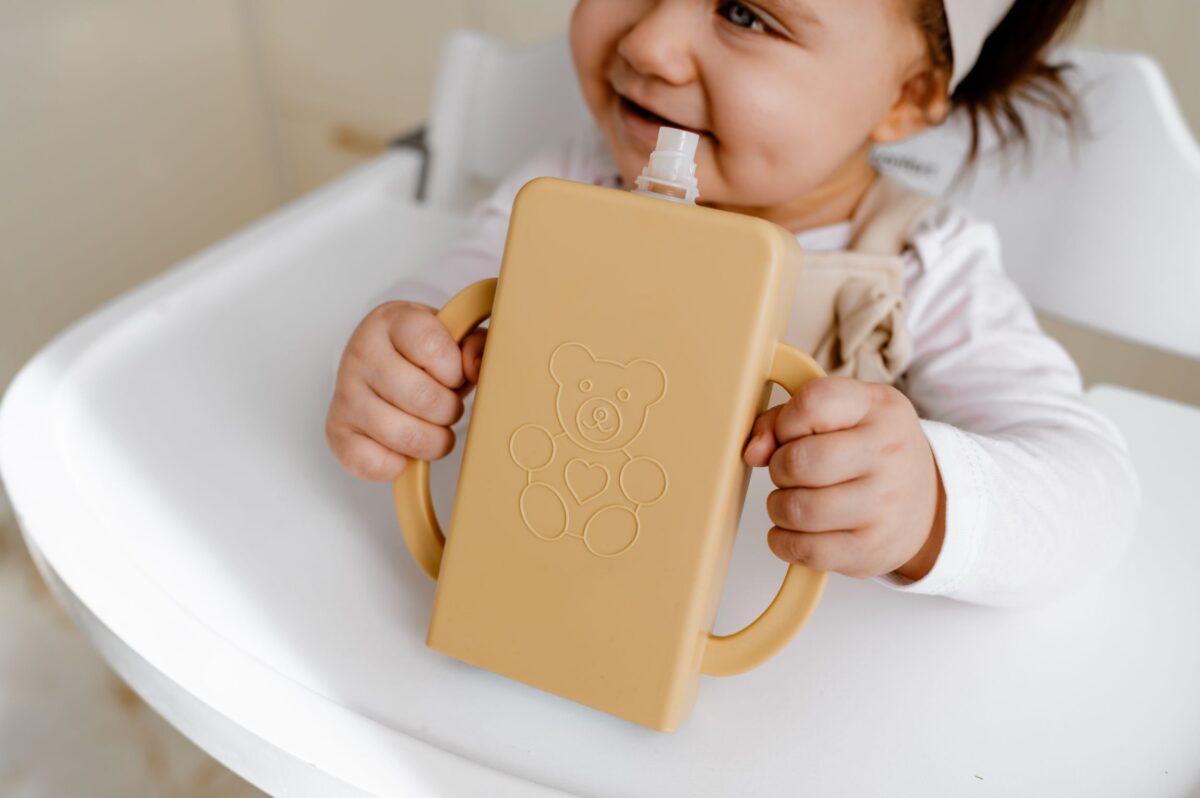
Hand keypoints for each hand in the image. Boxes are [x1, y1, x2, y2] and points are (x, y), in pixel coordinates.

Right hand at [325, 299, 487, 481]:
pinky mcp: (337, 430)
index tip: (454, 375)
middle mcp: (362, 353)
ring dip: (432, 441)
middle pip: (423, 398)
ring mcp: (346, 393)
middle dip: (449, 410)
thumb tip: (477, 366)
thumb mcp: (452, 336)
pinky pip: (373, 462)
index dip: (454, 370)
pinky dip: (398, 464)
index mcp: (393, 321)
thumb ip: (475, 344)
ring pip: (404, 435)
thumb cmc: (421, 355)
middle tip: (446, 406)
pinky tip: (404, 448)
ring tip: (432, 428)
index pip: (432, 346)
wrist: (380, 362)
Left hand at [742, 377, 945, 580]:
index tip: (791, 435)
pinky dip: (785, 541)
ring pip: (796, 508)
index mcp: (880, 409)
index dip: (786, 422)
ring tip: (794, 501)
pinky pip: (804, 549)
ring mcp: (883, 506)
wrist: (931, 505)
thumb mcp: (843, 415)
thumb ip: (785, 419)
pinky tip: (796, 530)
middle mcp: (889, 455)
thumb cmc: (874, 453)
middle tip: (791, 473)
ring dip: (779, 506)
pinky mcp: (870, 550)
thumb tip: (753, 451)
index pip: (812, 403)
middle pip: (798, 461)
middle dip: (780, 468)